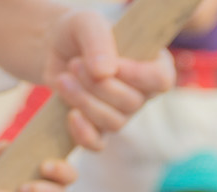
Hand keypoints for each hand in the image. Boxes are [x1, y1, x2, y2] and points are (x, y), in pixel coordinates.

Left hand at [45, 8, 173, 151]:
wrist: (55, 48)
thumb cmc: (79, 32)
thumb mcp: (87, 23)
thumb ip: (99, 41)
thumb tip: (103, 73)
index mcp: (150, 63)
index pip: (161, 79)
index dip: (138, 77)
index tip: (113, 66)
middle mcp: (141, 92)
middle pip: (132, 103)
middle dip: (99, 86)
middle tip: (74, 63)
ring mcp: (121, 114)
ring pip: (114, 123)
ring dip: (84, 102)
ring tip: (64, 78)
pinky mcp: (98, 128)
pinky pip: (98, 144)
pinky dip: (83, 134)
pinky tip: (70, 114)